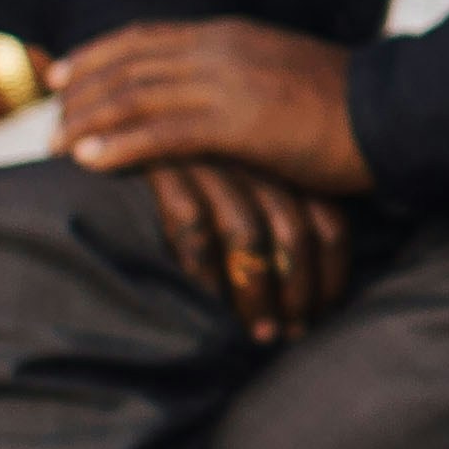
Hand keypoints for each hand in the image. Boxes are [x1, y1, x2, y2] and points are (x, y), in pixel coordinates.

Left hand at [58, 18, 369, 200]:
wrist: (397, 112)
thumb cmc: (350, 103)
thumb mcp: (286, 72)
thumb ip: (245, 74)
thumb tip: (217, 97)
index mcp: (232, 34)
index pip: (146, 36)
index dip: (98, 54)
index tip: (64, 74)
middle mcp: (221, 50)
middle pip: (129, 64)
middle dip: (81, 93)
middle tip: (48, 121)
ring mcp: (228, 84)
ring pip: (135, 96)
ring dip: (87, 122)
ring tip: (54, 146)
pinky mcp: (238, 123)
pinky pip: (161, 133)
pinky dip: (119, 146)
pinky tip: (89, 162)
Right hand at [138, 157, 356, 340]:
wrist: (118, 113)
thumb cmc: (197, 165)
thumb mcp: (248, 182)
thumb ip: (279, 219)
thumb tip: (309, 294)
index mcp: (286, 162)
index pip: (329, 223)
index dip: (330, 275)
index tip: (323, 313)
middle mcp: (255, 159)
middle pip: (293, 233)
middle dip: (297, 292)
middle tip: (291, 333)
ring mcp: (210, 161)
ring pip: (247, 234)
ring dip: (256, 293)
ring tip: (259, 335)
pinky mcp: (164, 166)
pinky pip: (192, 228)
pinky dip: (204, 273)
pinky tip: (208, 306)